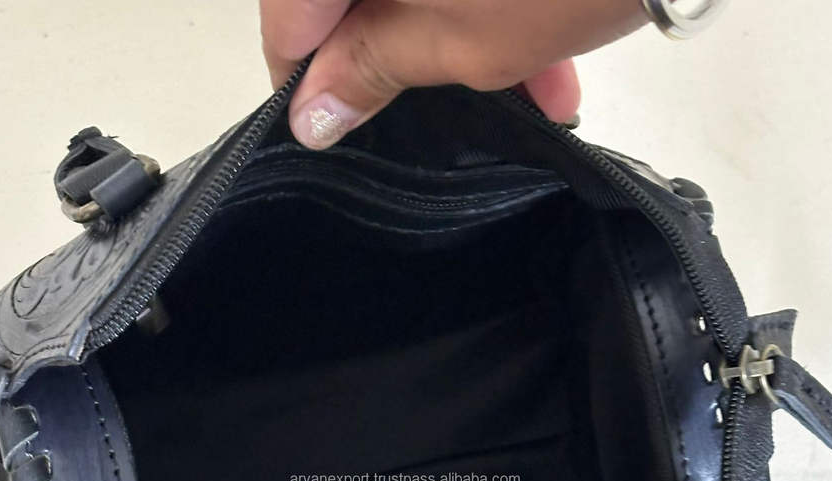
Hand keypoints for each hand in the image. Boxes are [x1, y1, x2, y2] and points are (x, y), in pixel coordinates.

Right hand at [259, 0, 648, 149]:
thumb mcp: (460, 41)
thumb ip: (374, 69)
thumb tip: (312, 113)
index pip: (287, 8)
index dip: (303, 72)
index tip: (327, 119)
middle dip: (392, 47)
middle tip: (429, 106)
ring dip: (455, 24)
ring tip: (523, 84)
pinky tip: (544, 46)